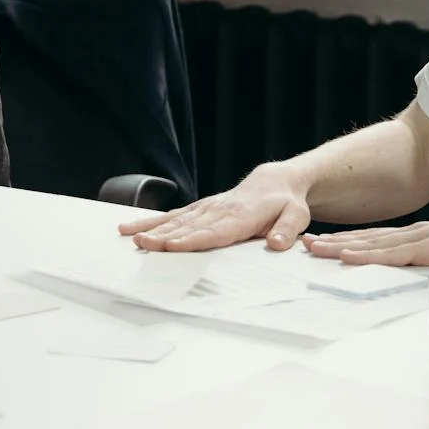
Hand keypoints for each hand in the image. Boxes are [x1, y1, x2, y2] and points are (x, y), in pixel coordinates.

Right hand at [117, 162, 311, 251]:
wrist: (274, 182)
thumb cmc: (285, 203)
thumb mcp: (297, 216)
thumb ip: (287, 230)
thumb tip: (277, 244)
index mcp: (241, 216)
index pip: (214, 231)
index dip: (192, 240)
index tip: (172, 246)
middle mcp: (218, 210)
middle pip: (188, 227)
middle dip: (164, 236)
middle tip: (143, 244)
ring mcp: (205, 209)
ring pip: (175, 220)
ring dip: (153, 229)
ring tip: (132, 237)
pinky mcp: (198, 209)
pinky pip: (172, 216)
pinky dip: (152, 222)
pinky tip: (132, 228)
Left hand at [301, 220, 428, 266]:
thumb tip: (412, 274)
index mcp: (418, 236)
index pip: (375, 238)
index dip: (347, 240)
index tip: (321, 241)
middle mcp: (416, 233)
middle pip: (368, 239)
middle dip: (334, 241)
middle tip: (306, 243)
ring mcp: (422, 239)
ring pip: (374, 245)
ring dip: (341, 246)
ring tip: (315, 248)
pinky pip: (394, 255)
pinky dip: (368, 256)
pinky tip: (347, 257)